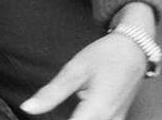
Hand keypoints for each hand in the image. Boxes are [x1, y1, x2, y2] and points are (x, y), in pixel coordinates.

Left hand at [18, 32, 147, 119]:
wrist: (134, 50)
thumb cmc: (105, 56)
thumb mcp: (74, 70)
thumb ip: (51, 93)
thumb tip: (27, 108)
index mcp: (97, 110)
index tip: (35, 118)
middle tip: (53, 109)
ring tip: (67, 111)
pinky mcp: (119, 119)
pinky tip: (78, 114)